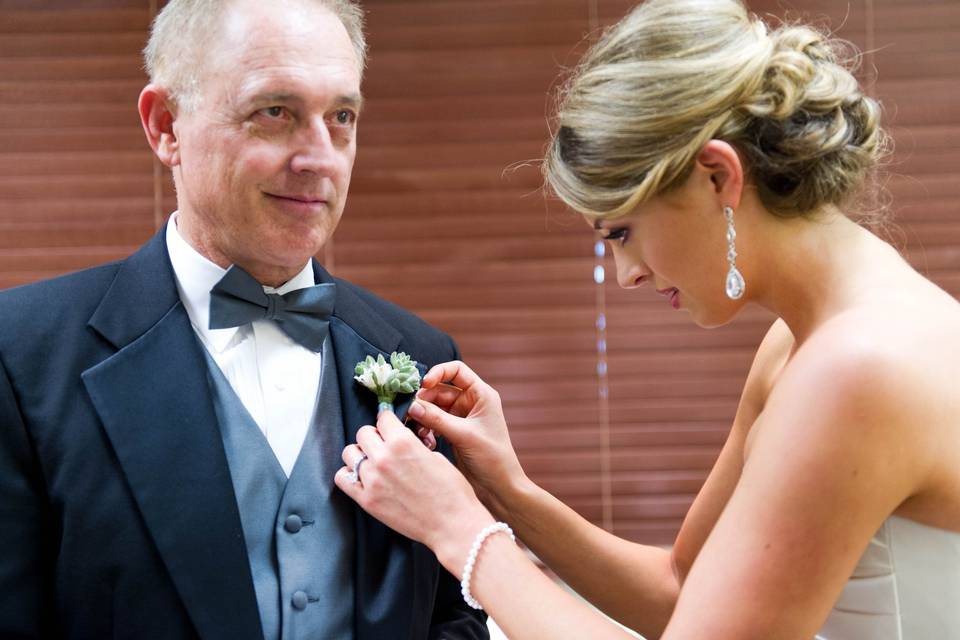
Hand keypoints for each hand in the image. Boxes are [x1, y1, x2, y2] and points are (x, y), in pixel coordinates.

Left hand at [335, 410, 493, 571]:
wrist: (452, 525)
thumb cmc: (451, 492)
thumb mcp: (436, 457)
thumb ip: (412, 445)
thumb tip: (400, 442)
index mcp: (403, 442)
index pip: (383, 418)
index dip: (388, 422)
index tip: (390, 428)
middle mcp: (383, 458)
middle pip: (362, 433)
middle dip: (373, 437)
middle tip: (383, 446)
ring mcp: (372, 480)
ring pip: (349, 453)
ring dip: (360, 455)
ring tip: (373, 463)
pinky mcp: (367, 501)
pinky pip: (342, 479)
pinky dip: (349, 475)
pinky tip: (362, 478)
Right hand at [407, 360, 527, 519]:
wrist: (499, 487)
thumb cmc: (492, 458)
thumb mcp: (464, 435)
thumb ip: (437, 419)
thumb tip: (412, 406)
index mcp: (481, 395)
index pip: (456, 370)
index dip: (438, 373)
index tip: (422, 385)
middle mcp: (470, 402)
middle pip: (439, 390)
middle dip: (424, 400)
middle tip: (410, 413)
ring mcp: (461, 417)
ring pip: (433, 407)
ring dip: (422, 416)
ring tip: (418, 431)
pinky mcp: (453, 432)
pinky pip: (433, 422)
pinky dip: (426, 428)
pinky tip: (425, 441)